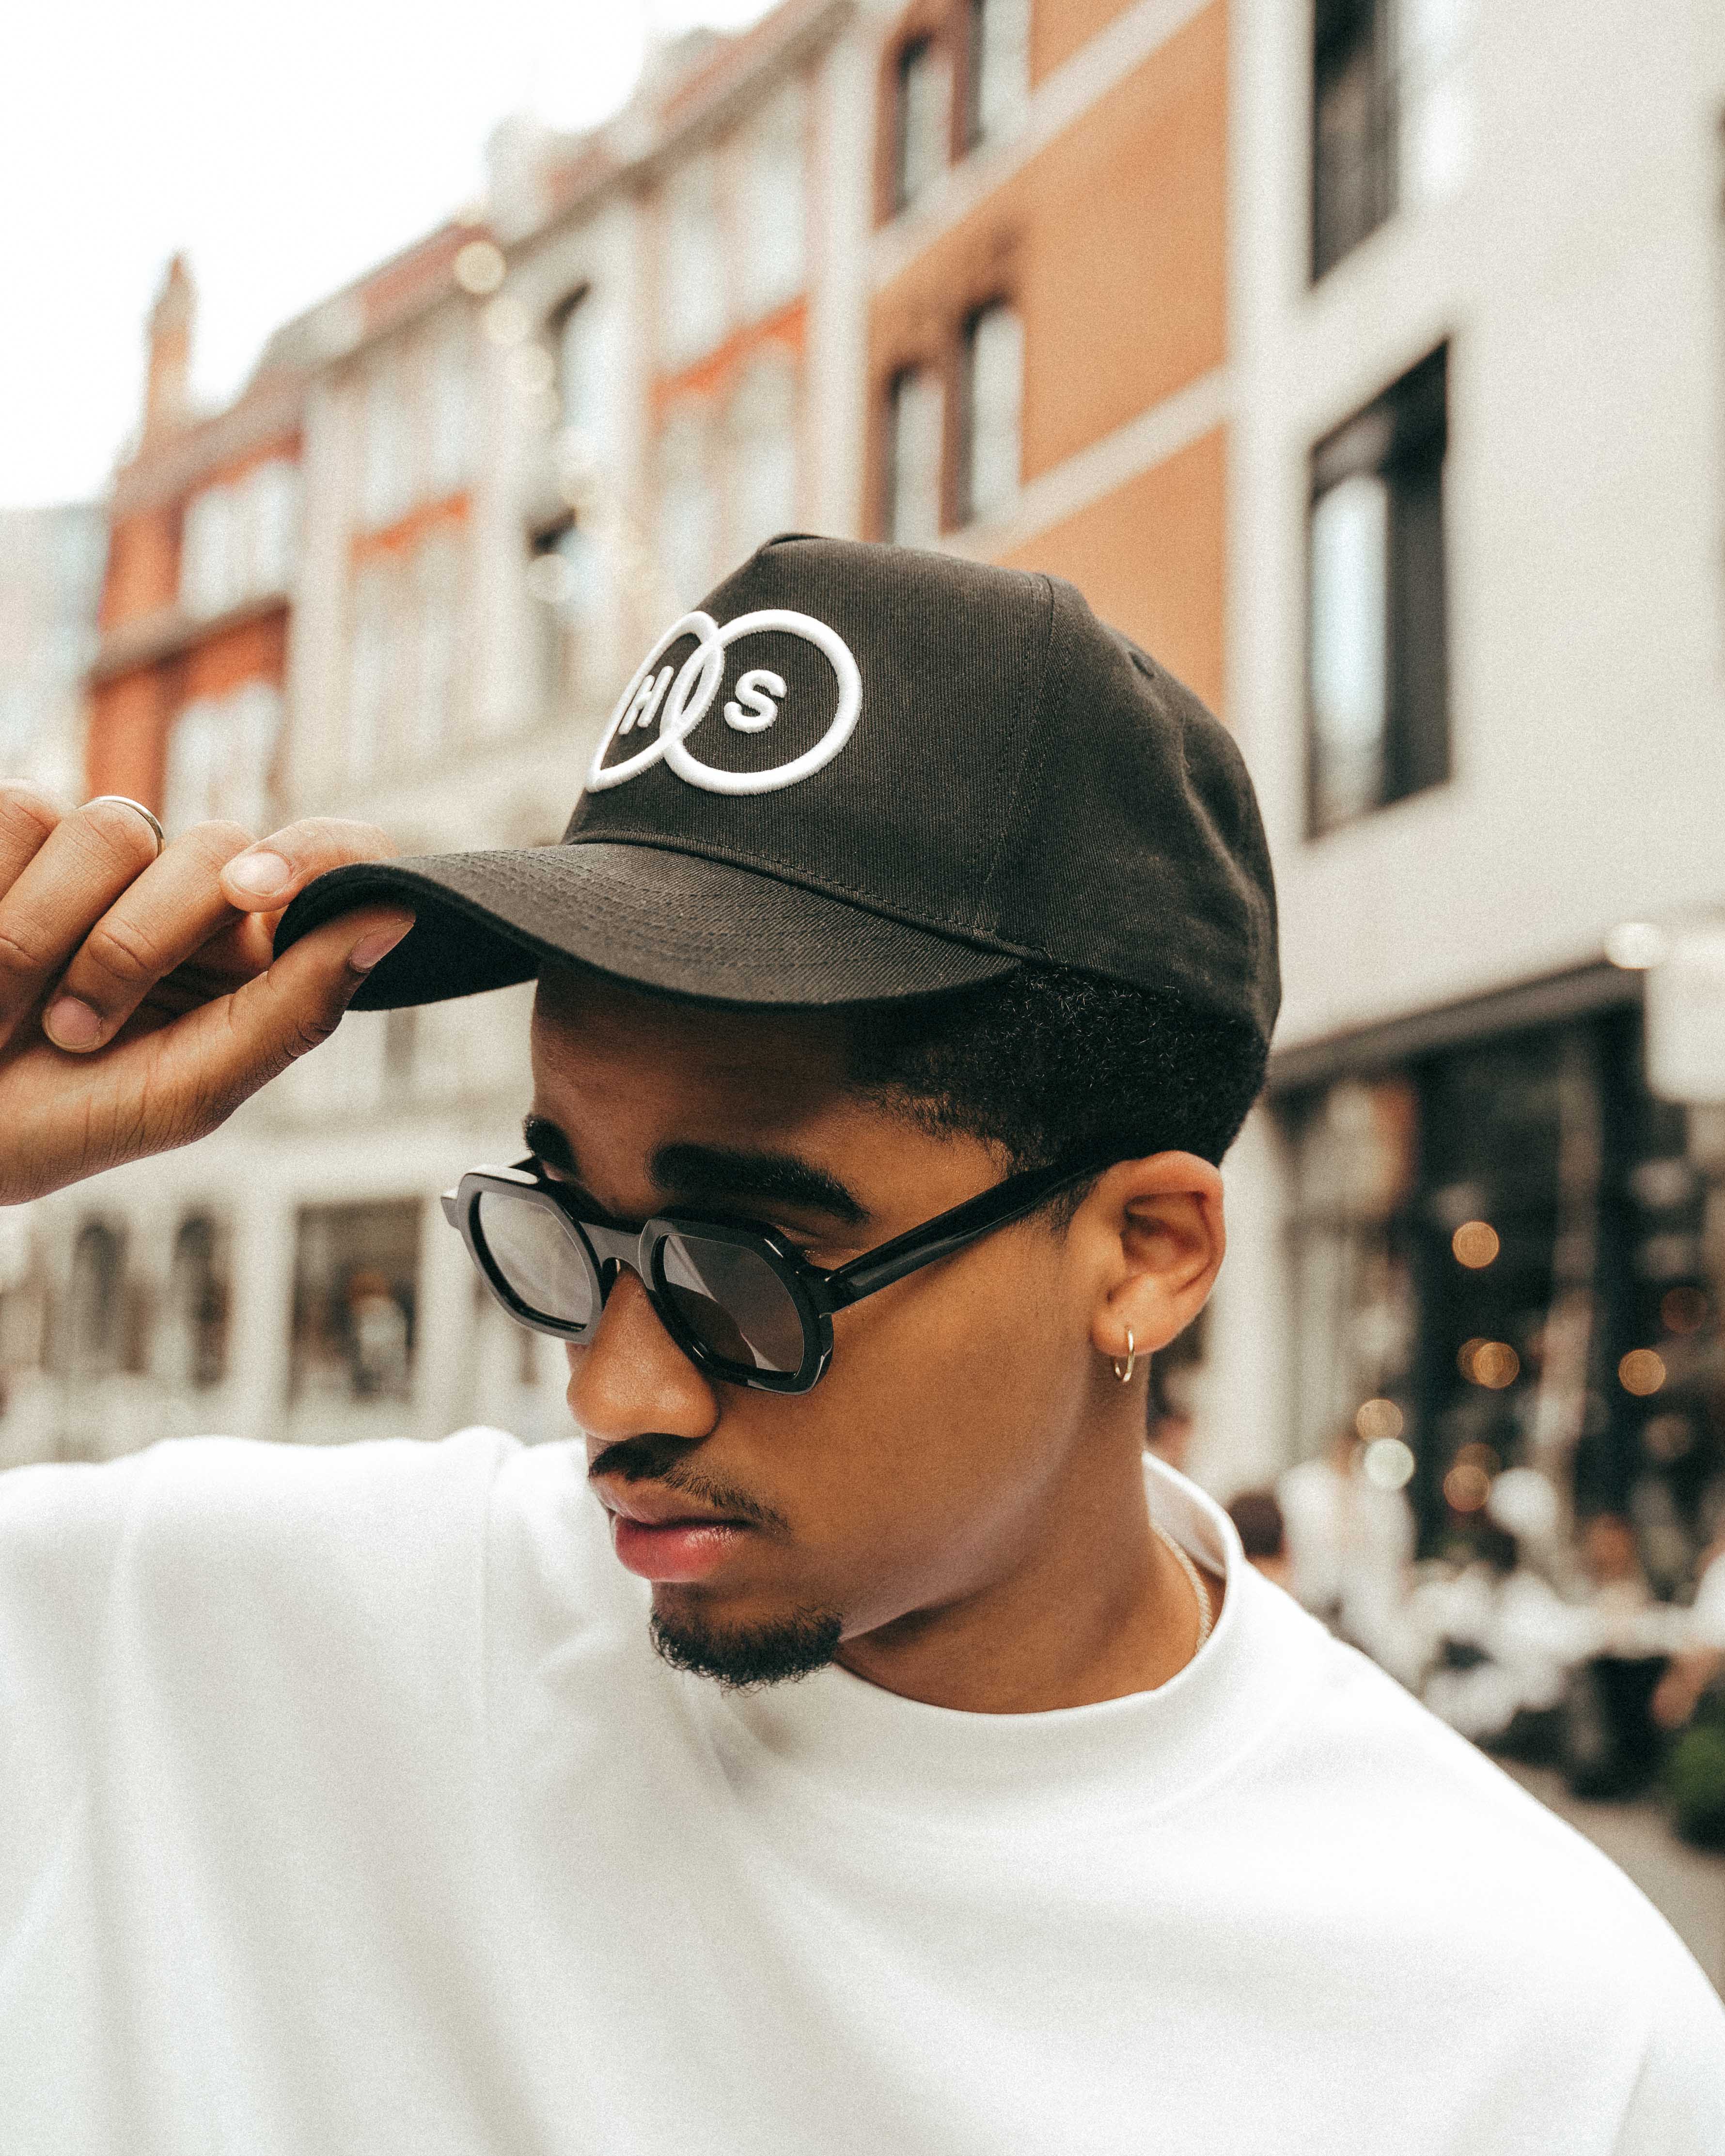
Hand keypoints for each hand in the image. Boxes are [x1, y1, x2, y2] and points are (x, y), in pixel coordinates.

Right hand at [0, 790, 412, 1203]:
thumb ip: (298, 1009)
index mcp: (247, 952)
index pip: (333, 862)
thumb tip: (397, 916)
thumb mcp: (187, 1090)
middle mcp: (182, 889)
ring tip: (12, 1016)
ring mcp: (99, 854)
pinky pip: (24, 815)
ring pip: (114, 825)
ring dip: (48, 937)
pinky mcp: (16, 826)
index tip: (258, 893)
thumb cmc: (60, 1121)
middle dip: (140, 943)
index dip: (318, 857)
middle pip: (216, 848)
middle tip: (78, 1034)